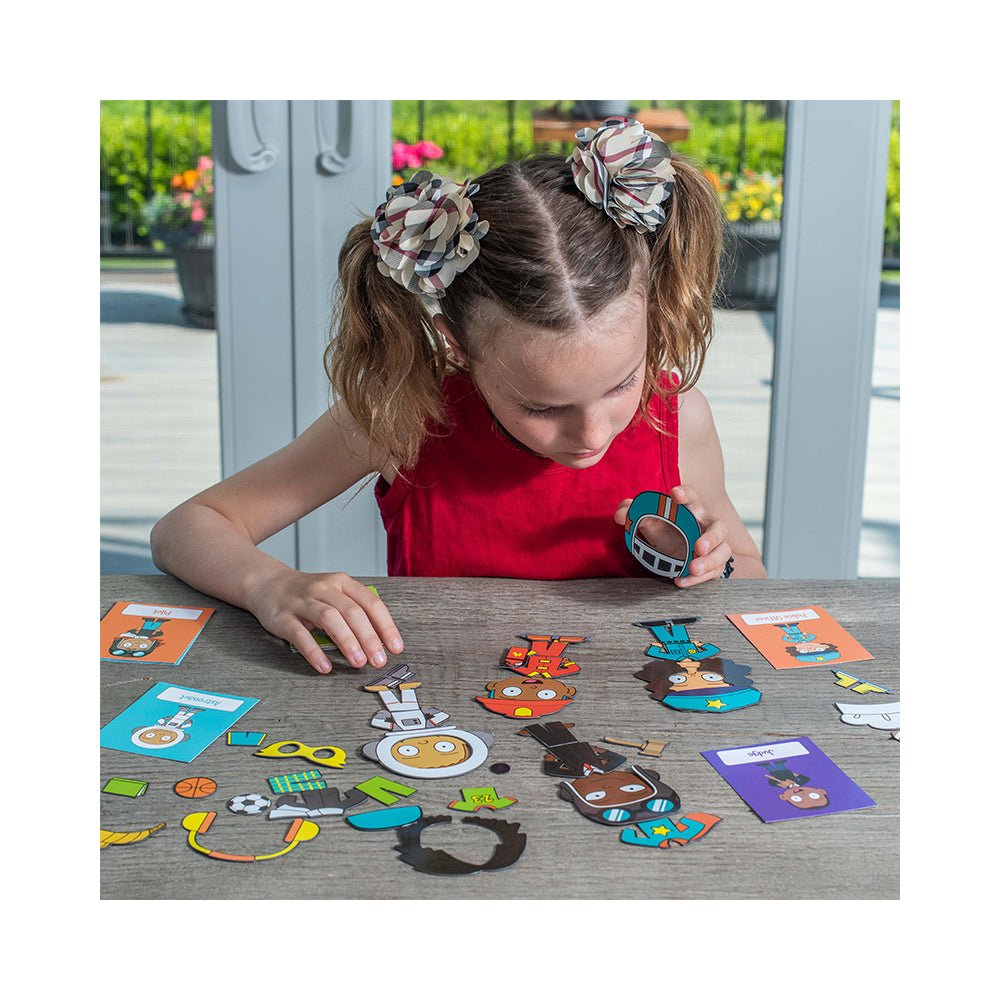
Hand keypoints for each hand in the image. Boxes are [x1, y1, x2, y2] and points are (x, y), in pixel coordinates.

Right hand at [247, 567, 403, 673]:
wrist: (267, 584)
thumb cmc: (308, 595)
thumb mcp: (334, 594)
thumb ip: (355, 612)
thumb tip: (380, 642)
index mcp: (342, 582)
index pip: (370, 603)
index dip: (385, 626)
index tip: (395, 647)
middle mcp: (324, 588)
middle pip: (352, 612)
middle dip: (369, 638)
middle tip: (379, 660)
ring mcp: (302, 601)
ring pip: (329, 618)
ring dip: (347, 642)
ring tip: (358, 662)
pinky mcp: (282, 617)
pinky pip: (300, 634)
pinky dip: (314, 651)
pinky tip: (325, 666)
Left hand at [614, 485, 732, 587]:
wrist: (672, 548)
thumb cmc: (664, 529)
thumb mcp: (646, 520)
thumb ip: (631, 512)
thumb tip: (621, 514)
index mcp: (690, 510)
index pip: (691, 497)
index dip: (685, 494)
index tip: (674, 494)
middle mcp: (705, 526)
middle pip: (718, 527)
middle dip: (711, 537)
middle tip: (698, 547)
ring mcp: (713, 546)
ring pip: (723, 552)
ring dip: (709, 561)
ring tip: (693, 568)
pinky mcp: (713, 564)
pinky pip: (714, 572)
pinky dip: (698, 579)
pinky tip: (681, 580)